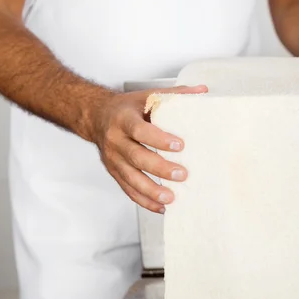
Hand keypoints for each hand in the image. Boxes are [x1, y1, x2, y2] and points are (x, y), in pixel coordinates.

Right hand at [92, 84, 206, 212]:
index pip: (140, 131)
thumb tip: (203, 91)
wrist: (96, 116)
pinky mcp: (114, 172)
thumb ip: (174, 95)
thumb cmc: (126, 108)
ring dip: (151, 190)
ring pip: (131, 178)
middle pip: (137, 157)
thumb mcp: (147, 96)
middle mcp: (115, 140)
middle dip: (160, 168)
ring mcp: (113, 158)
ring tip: (171, 198)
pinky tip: (160, 206)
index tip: (179, 145)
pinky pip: (128, 189)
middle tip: (182, 174)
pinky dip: (144, 200)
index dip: (159, 139)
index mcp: (124, 119)